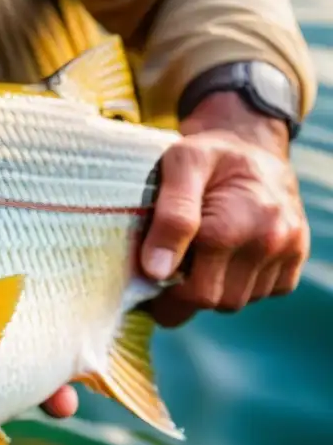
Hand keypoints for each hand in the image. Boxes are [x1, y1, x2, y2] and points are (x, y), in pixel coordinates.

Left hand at [140, 91, 308, 326]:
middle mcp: (269, 240)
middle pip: (216, 301)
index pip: (194, 292)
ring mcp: (288, 250)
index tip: (148, 278)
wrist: (250, 143)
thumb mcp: (178, 166)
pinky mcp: (296, 256)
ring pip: (238, 301)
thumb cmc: (206, 155)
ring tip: (197, 255)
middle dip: (185, 293)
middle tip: (167, 270)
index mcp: (233, 222)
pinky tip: (225, 257)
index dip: (164, 291)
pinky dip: (241, 283)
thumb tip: (157, 272)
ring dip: (214, 287)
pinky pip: (264, 293)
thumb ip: (170, 216)